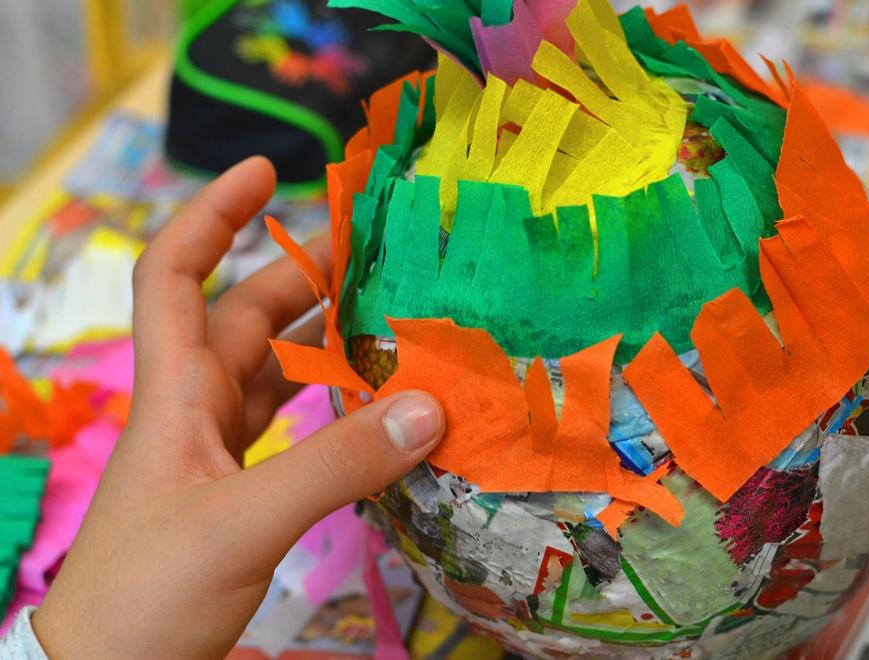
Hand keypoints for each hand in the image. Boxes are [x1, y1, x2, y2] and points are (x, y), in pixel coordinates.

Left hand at [32, 157, 444, 657]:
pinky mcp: (235, 494)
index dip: (213, 215)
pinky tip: (375, 410)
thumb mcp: (242, 523)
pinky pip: (290, 429)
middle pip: (242, 319)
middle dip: (300, 277)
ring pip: (272, 374)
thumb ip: (336, 465)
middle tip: (373, 253)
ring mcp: (213, 455)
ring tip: (391, 321)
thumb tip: (431, 405)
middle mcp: (194, 412)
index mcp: (176, 395)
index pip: (176, 276)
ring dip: (323, 343)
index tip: (266, 171)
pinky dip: (331, 409)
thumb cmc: (147, 593)